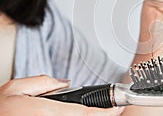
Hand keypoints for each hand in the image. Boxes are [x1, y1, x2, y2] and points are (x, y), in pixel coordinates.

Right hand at [0, 75, 124, 115]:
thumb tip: (64, 83)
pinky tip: (80, 114)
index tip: (118, 108)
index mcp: (47, 113)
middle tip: (112, 110)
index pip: (85, 113)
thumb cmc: (0, 112)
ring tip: (98, 111)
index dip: (106, 112)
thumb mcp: (15, 89)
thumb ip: (43, 82)